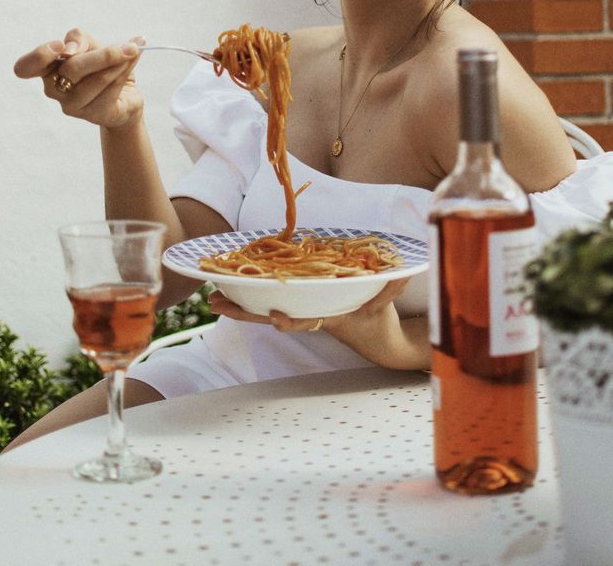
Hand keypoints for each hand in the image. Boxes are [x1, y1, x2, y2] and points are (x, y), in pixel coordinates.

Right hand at [13, 27, 144, 129]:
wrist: (124, 91)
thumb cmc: (100, 63)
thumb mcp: (89, 43)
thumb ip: (78, 39)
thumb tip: (70, 49)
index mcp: (46, 69)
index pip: (24, 68)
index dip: (39, 56)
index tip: (60, 46)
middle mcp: (53, 89)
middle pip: (73, 69)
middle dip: (105, 55)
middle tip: (130, 46)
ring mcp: (71, 105)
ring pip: (97, 80)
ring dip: (120, 63)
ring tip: (132, 52)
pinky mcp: (92, 115)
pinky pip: (111, 90)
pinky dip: (125, 73)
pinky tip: (132, 63)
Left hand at [208, 277, 409, 334]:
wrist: (376, 339)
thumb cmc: (378, 322)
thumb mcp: (385, 308)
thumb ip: (390, 290)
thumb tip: (400, 273)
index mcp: (328, 318)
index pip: (306, 320)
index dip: (293, 320)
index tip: (279, 319)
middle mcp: (309, 315)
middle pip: (272, 315)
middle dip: (245, 312)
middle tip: (218, 305)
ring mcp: (302, 310)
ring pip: (265, 308)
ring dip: (240, 304)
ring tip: (213, 299)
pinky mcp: (300, 302)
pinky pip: (271, 299)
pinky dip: (251, 295)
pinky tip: (229, 287)